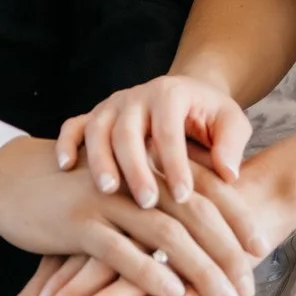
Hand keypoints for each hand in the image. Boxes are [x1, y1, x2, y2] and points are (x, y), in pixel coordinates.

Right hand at [0, 136, 257, 295]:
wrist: (13, 177)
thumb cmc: (77, 190)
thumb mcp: (123, 187)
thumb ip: (160, 200)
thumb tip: (205, 229)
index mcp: (150, 160)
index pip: (206, 186)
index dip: (236, 216)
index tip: (261, 247)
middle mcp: (134, 174)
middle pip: (194, 212)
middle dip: (226, 251)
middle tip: (249, 287)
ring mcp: (107, 198)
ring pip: (165, 234)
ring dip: (200, 270)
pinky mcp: (78, 222)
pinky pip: (120, 251)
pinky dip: (149, 272)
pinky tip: (174, 294)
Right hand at [58, 74, 255, 209]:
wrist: (185, 93)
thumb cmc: (210, 116)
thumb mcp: (231, 123)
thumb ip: (231, 144)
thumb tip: (228, 174)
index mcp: (170, 93)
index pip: (169, 130)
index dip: (175, 163)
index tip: (184, 196)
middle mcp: (136, 95)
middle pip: (128, 130)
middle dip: (136, 167)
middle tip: (146, 202)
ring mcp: (111, 105)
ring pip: (97, 128)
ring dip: (100, 159)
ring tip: (107, 191)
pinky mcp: (94, 116)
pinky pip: (73, 125)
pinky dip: (66, 142)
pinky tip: (64, 166)